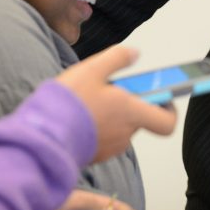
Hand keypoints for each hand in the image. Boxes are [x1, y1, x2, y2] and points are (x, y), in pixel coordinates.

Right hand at [55, 46, 176, 161]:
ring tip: (88, 99)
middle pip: (139, 119)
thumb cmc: (69, 102)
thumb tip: (135, 53)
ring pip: (119, 127)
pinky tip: (78, 114)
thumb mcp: (93, 69)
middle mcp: (125, 135)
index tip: (160, 96)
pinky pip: (103, 138)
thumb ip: (118, 58)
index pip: (167, 123)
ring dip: (112, 114)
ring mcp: (109, 148)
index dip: (168, 110)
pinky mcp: (93, 155)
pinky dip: (97, 126)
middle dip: (129, 103)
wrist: (40, 135)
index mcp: (132, 114)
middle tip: (109, 87)